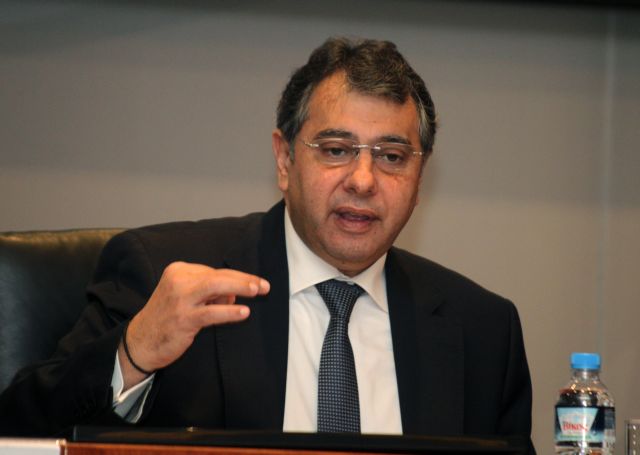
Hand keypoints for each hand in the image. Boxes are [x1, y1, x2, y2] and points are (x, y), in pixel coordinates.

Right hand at [118, 262, 269, 387]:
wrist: (140, 342)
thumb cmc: (167, 318)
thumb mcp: (186, 298)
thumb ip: (209, 293)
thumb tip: (235, 294)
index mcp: (178, 271)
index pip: (214, 271)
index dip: (236, 278)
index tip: (253, 284)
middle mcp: (178, 280)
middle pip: (218, 275)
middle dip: (244, 279)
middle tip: (263, 285)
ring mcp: (179, 299)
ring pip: (215, 286)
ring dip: (240, 287)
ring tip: (257, 291)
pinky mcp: (182, 318)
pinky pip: (211, 312)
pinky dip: (230, 311)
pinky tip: (243, 312)